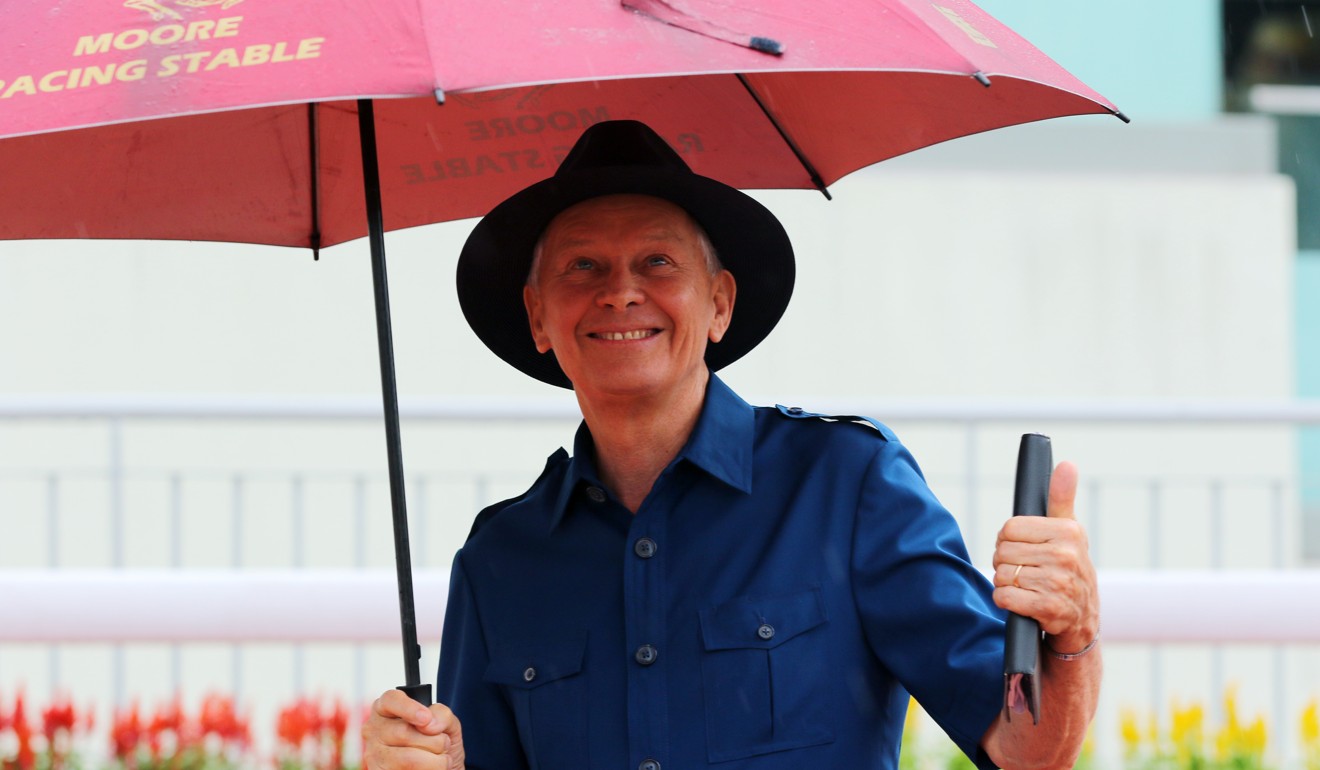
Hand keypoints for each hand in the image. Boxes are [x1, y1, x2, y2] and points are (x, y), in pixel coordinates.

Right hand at [362, 690, 464, 769]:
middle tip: (443, 744)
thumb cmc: (437, 742)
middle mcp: (374, 730)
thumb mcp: (445, 722)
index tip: (426, 718)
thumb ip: (441, 714)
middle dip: (434, 740)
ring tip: (438, 758)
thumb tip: (430, 724)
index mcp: (386, 709)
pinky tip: (428, 768)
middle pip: (403, 732)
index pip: (390, 700)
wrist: (441, 768)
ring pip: (408, 758)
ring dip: (435, 760)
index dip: (408, 708)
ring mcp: (374, 755)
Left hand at [990, 461, 1098, 651]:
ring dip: (1006, 584)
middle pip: (1002, 551)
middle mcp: (1067, 555)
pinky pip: (1004, 597)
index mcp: (1069, 531)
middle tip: (1026, 572)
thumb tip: (1067, 464)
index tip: (1025, 549)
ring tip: (1027, 588)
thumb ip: (1062, 498)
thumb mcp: (1069, 533)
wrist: (1082, 622)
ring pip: (1001, 574)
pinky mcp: (1050, 609)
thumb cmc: (1067, 570)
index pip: (1009, 528)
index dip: (1009, 540)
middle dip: (1007, 564)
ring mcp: (1059, 583)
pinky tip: (1023, 604)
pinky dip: (1006, 602)